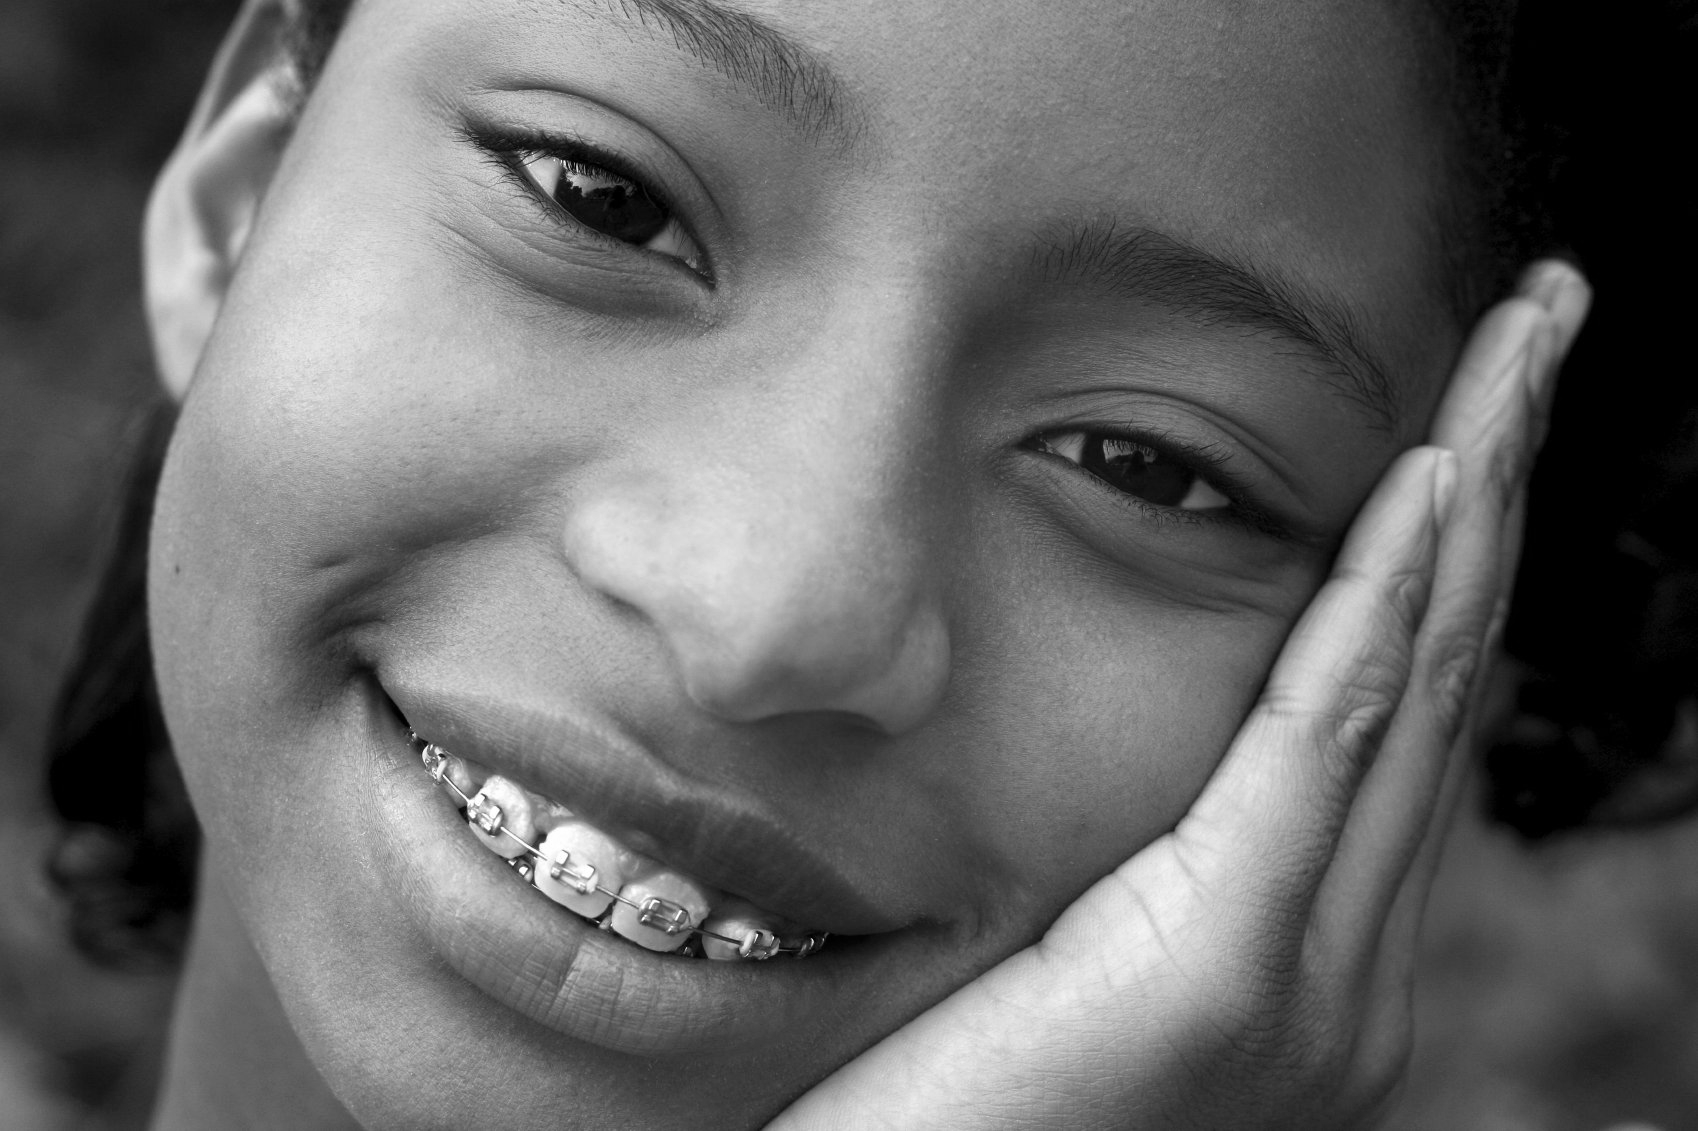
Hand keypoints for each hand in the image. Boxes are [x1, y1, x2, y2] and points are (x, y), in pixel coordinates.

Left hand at [768, 262, 1590, 1130]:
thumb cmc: (951, 1110)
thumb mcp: (1072, 964)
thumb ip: (1145, 868)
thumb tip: (1166, 760)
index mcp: (1310, 953)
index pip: (1406, 707)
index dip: (1459, 545)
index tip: (1485, 406)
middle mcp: (1348, 967)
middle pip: (1444, 669)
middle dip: (1502, 479)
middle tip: (1546, 320)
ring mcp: (1306, 980)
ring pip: (1415, 681)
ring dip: (1474, 497)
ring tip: (1520, 347)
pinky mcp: (1220, 973)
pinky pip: (1323, 745)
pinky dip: (1384, 604)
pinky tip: (1426, 480)